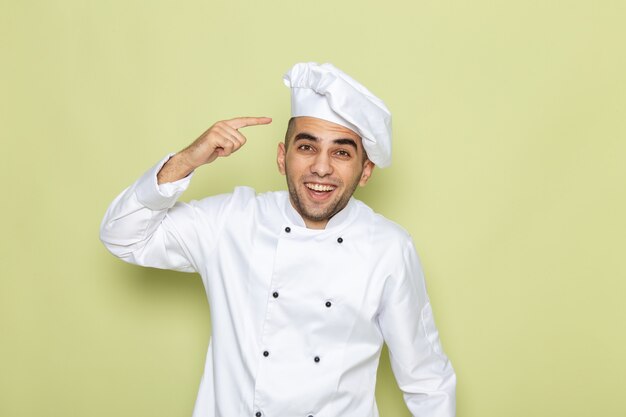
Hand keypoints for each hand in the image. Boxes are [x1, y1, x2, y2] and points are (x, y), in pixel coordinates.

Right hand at [157, 117, 271, 183]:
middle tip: (221, 149)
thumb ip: (232, 139)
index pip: (244, 121)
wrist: (193, 156)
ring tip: (217, 149)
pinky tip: (215, 150)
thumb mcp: (223, 144)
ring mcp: (218, 129)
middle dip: (233, 149)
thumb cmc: (208, 151)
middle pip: (242, 140)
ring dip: (228, 151)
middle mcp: (223, 124)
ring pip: (236, 144)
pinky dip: (224, 153)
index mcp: (226, 125)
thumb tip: (240, 139)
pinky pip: (229, 147)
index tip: (269, 119)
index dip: (257, 121)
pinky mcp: (215, 135)